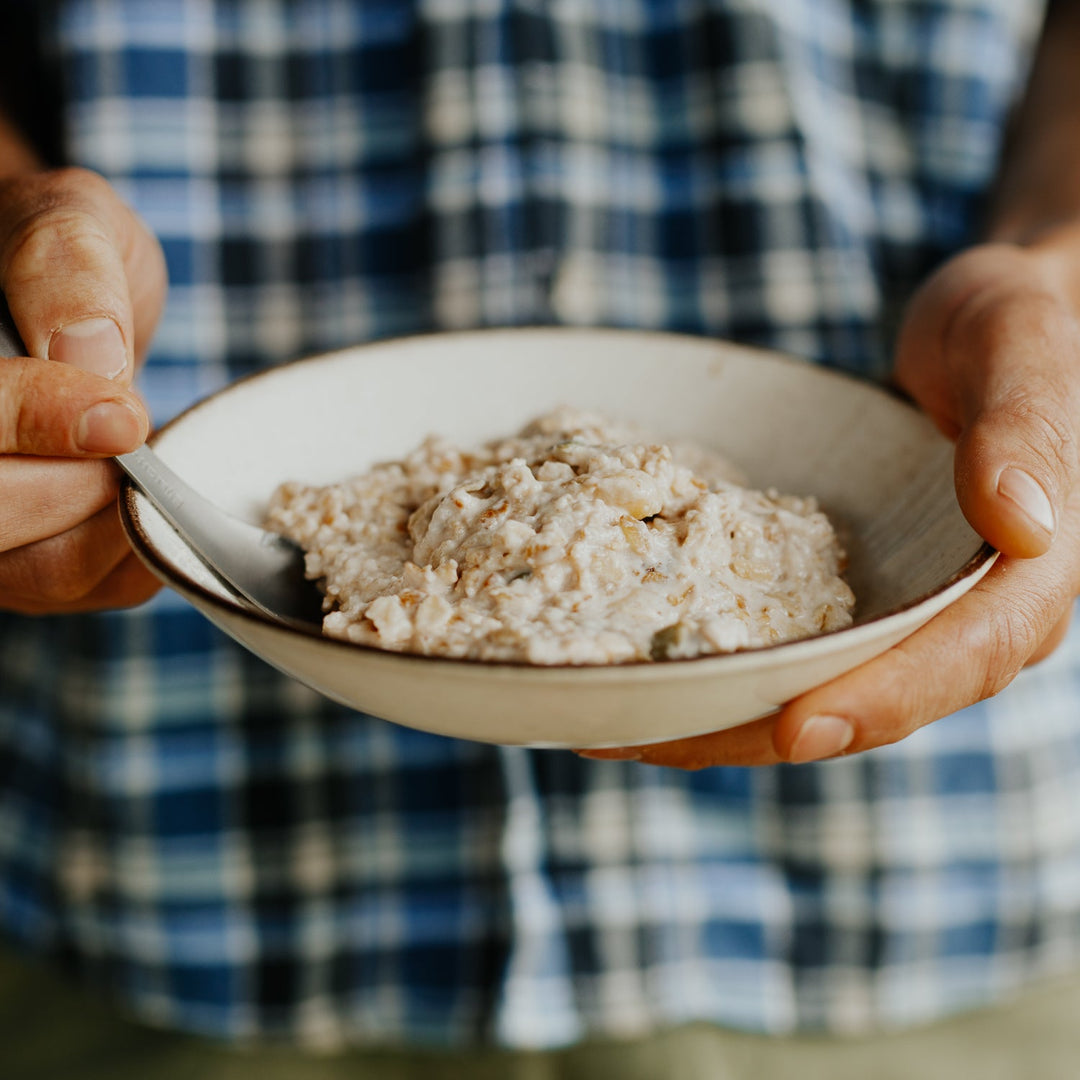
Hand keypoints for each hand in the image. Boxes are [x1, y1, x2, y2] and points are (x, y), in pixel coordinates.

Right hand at [0, 167, 166, 612]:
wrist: (73, 297)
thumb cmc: (65, 256)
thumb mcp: (67, 224)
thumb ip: (66, 269)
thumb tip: (90, 355)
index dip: (37, 421)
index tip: (125, 413)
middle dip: (80, 486)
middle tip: (134, 434)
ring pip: (35, 574)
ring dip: (115, 528)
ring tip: (142, 461)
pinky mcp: (21, 556)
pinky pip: (75, 588)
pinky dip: (133, 557)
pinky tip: (151, 503)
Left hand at [579, 237, 1079, 767]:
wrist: (983, 335)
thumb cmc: (1021, 327)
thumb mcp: (1025, 350)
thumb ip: (1027, 430)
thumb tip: (1022, 526)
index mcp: (1022, 581)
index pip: (961, 660)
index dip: (880, 702)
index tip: (794, 728)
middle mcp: (957, 616)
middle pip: (860, 697)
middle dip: (753, 730)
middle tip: (643, 740)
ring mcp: (895, 607)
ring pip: (809, 683)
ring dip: (713, 711)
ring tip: (609, 719)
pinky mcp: (846, 587)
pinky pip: (785, 636)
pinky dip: (716, 654)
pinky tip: (640, 657)